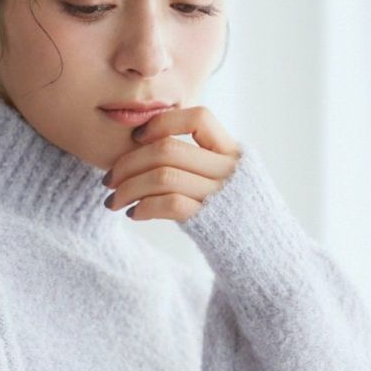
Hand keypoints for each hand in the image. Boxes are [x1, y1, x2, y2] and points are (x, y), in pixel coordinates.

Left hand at [101, 105, 240, 221]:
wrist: (262, 253)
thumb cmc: (233, 214)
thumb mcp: (226, 178)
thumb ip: (201, 160)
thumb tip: (148, 147)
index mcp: (232, 151)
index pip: (198, 118)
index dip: (163, 122)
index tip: (138, 137)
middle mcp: (228, 168)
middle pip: (167, 149)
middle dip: (128, 163)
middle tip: (109, 180)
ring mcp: (219, 194)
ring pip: (163, 176)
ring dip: (128, 188)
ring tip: (114, 202)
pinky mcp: (208, 219)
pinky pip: (170, 204)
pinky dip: (144, 207)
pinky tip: (134, 214)